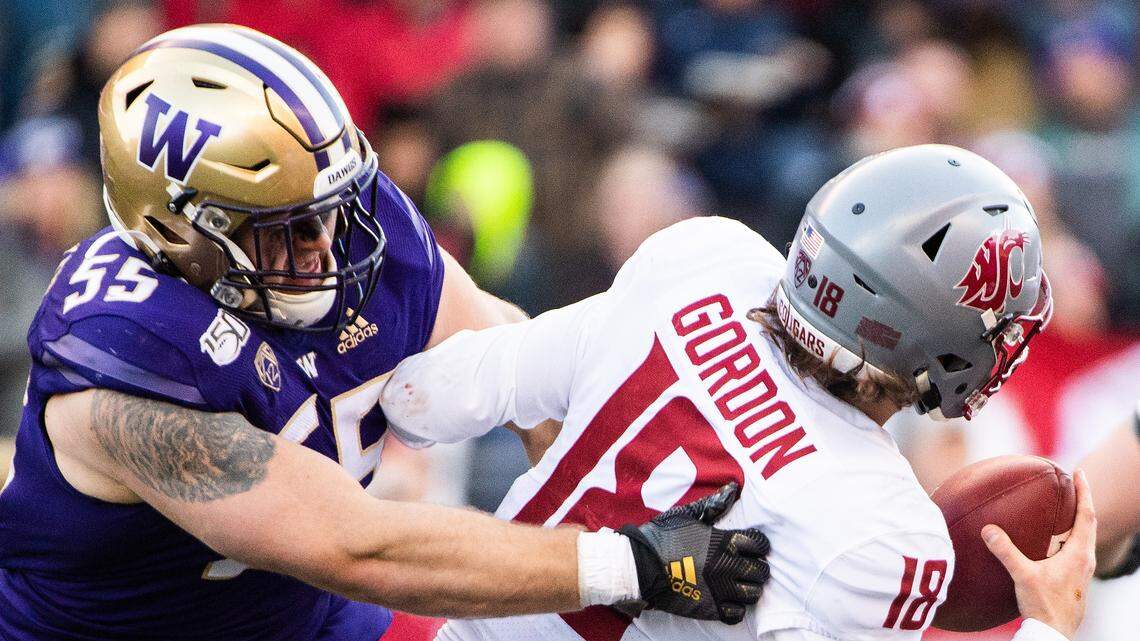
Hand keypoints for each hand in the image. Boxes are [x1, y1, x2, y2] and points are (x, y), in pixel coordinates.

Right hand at [618, 482, 769, 623]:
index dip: (759, 544)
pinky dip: (736, 608)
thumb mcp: (686, 515)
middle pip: (761, 570)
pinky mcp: (710, 608)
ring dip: (749, 588)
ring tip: (739, 584)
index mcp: (722, 541)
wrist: (639, 567)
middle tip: (747, 566)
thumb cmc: (661, 538)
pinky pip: (737, 613)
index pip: (759, 544)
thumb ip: (712, 505)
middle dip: (757, 567)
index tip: (752, 546)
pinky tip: (728, 600)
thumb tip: (732, 489)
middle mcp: (726, 566)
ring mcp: (719, 589)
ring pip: (753, 593)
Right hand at [982, 469, 1096, 639]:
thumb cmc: (1045, 607)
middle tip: (1073, 482)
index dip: (1084, 491)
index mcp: (1079, 554)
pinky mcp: (1074, 579)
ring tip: (1064, 506)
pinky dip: (1068, 536)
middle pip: (1089, 522)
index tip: (1079, 471)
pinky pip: (1075, 549)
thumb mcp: (1024, 576)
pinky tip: (1052, 541)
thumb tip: (988, 529)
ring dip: (1076, 519)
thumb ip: (1006, 551)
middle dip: (1082, 500)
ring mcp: (1081, 571)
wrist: (1054, 633)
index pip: (1086, 514)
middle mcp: (1085, 560)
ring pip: (1083, 537)